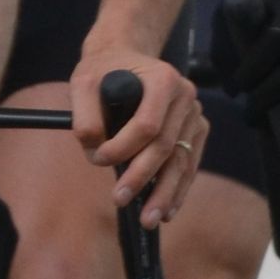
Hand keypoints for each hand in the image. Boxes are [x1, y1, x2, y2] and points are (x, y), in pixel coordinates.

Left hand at [71, 50, 205, 226]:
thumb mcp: (82, 82)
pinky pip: (190, 164)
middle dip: (142, 177)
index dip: (123, 148)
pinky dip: (179, 189)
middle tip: (119, 200)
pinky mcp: (197, 130)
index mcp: (162, 80)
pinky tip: (168, 211)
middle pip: (166, 146)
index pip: (147, 124)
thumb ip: (83, 115)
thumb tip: (93, 148)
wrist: (126, 58)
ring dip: (165, 193)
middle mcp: (185, 96)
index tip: (98, 159)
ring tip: (149, 219)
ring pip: (182, 161)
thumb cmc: (103, 71)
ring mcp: (194, 115)